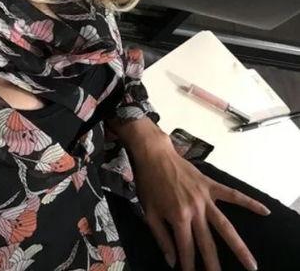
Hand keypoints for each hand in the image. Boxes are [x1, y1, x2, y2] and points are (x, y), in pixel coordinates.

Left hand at [131, 142, 270, 270]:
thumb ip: (161, 237)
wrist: (154, 155)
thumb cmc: (149, 183)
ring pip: (225, 226)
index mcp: (178, 217)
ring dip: (239, 247)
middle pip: (208, 243)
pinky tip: (265, 212)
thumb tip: (171, 261)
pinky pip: (233, 194)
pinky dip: (249, 203)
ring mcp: (205, 197)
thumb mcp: (149, 212)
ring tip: (252, 265)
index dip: (189, 265)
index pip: (187, 248)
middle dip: (214, 264)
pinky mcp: (210, 185)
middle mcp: (195, 210)